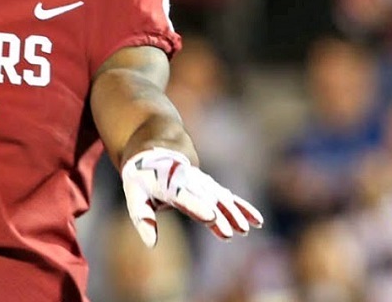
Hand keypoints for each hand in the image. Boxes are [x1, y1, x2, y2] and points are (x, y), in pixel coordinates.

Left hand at [121, 147, 262, 247]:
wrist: (158, 147)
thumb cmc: (142, 175)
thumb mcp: (135, 194)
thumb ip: (143, 218)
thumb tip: (151, 244)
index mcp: (170, 184)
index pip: (185, 196)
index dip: (198, 206)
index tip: (211, 217)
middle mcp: (190, 182)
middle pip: (208, 199)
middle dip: (221, 214)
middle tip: (233, 232)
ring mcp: (202, 183)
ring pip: (221, 198)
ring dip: (234, 213)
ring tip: (246, 229)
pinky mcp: (210, 187)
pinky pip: (228, 198)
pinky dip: (241, 207)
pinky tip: (256, 221)